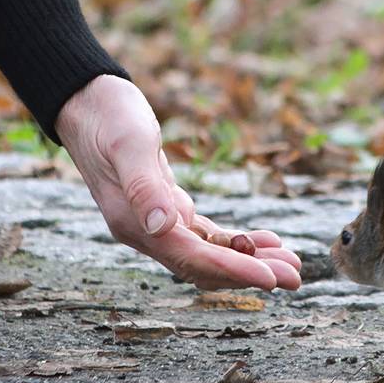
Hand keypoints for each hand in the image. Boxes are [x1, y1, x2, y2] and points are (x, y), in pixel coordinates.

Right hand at [56, 75, 301, 290]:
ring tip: (291, 265)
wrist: (87, 103)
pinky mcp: (166, 208)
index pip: (191, 258)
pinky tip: (266, 241)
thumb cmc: (108, 117)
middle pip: (204, 266)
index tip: (270, 278)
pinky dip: (236, 241)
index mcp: (135, 223)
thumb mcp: (128, 143)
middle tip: (296, 278)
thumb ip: (145, 186)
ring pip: (209, 254)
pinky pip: (205, 236)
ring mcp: (155, 224)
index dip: (232, 270)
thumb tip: (166, 225)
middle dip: (250, 273)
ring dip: (250, 261)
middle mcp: (145, 232)